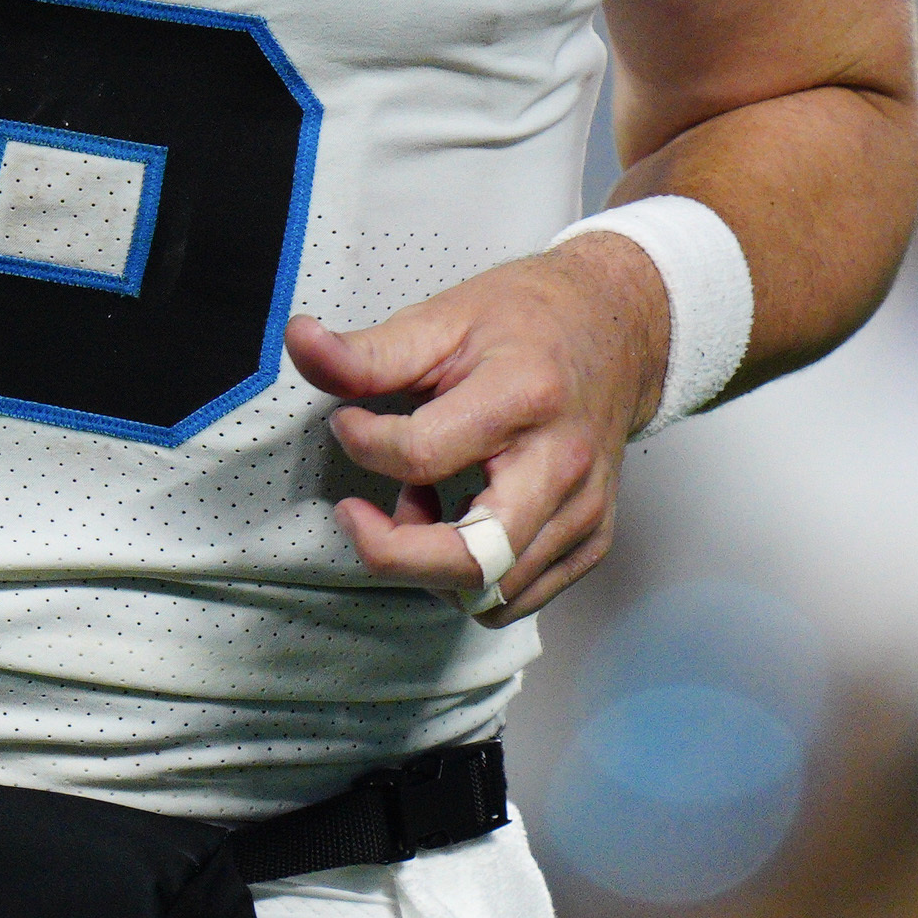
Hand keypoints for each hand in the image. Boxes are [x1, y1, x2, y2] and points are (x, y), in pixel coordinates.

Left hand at [287, 230, 672, 624]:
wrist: (618, 328)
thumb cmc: (528, 322)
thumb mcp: (443, 319)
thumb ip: (368, 351)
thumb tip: (299, 343)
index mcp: (524, 397)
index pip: (421, 454)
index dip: (363, 444)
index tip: (347, 423)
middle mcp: (563, 464)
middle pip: (472, 561)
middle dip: (392, 553)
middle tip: (355, 514)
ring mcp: (585, 511)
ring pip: (491, 593)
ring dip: (431, 564)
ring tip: (421, 500)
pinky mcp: (592, 541)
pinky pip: (517, 597)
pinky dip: (471, 575)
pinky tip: (459, 517)